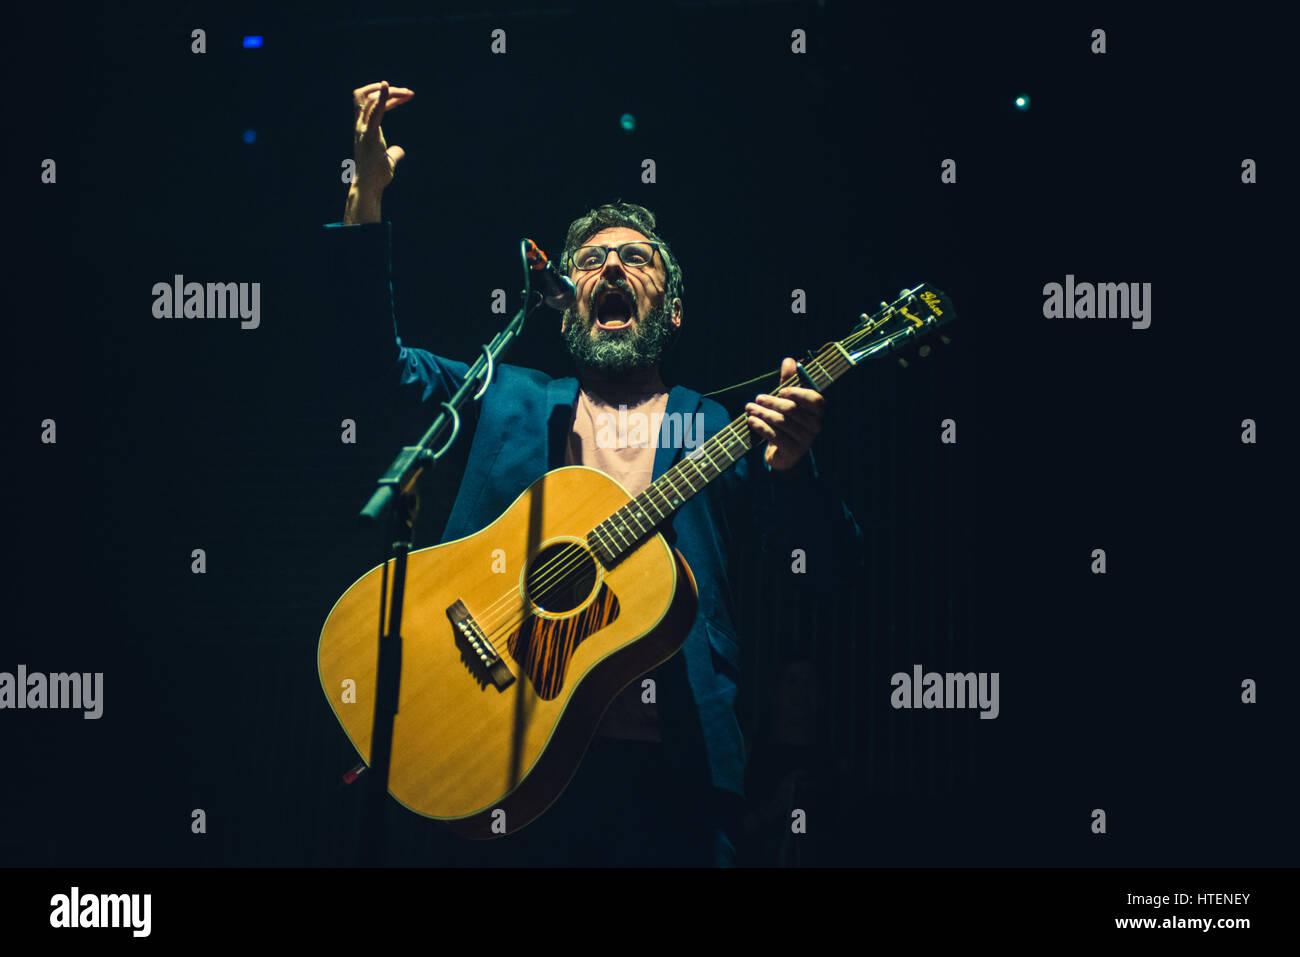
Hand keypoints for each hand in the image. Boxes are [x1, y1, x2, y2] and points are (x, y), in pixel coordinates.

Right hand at [350, 81, 413, 196]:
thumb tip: (400, 152)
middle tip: (407, 93)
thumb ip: (394, 154)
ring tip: (408, 93)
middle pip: (365, 96)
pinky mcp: (370, 134)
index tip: (405, 97)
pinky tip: (388, 87)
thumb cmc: (377, 176)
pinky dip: (382, 96)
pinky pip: (374, 111)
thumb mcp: (388, 161)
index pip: (371, 104)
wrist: (369, 187)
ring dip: (390, 92)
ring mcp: (363, 129)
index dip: (387, 97)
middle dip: (386, 90)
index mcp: (364, 129)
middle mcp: (361, 126)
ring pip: (369, 99)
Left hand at [745, 357, 823, 470]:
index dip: (798, 393)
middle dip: (772, 402)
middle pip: (792, 410)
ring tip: (749, 408)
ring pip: (781, 423)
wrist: (783, 453)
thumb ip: (788, 381)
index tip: (781, 390)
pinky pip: (775, 437)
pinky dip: (761, 427)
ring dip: (763, 414)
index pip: (815, 400)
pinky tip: (751, 421)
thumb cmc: (786, 421)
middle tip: (757, 399)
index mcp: (818, 412)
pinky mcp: (793, 452)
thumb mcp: (787, 400)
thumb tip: (789, 360)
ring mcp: (805, 441)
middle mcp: (815, 426)